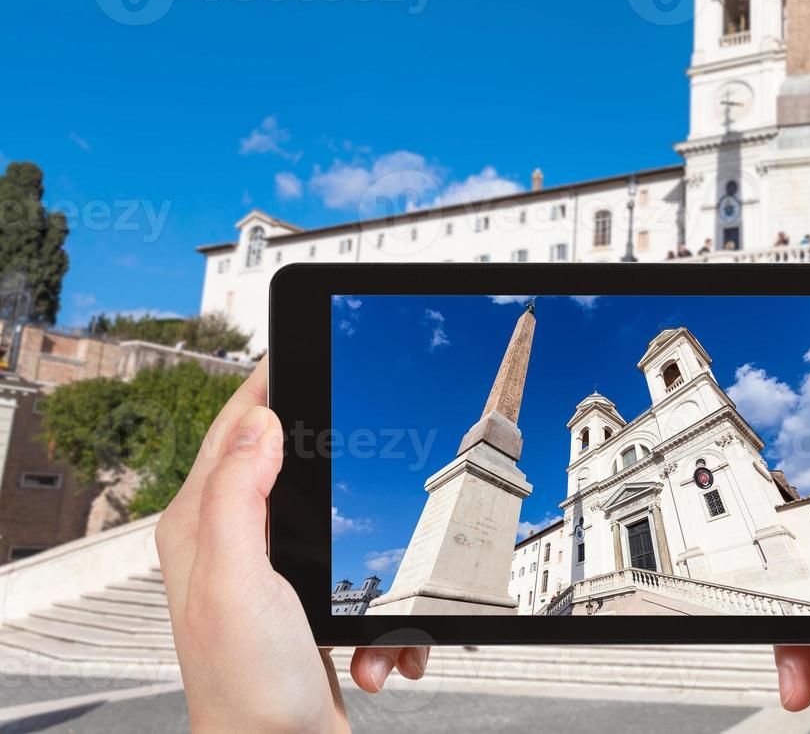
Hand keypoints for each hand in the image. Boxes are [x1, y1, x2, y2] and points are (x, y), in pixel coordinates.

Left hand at [156, 356, 429, 732]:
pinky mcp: (308, 610)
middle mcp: (232, 546)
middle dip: (349, 478)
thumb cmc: (248, 689)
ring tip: (378, 619)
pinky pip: (365, 585)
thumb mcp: (239, 579)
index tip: (304, 343)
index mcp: (202, 527)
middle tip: (382, 460)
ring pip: (345, 527)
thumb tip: (259, 421)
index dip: (269, 381)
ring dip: (378, 570)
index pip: (234, 428)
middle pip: (296, 467)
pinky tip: (383, 651)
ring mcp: (271, 578)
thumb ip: (238, 496)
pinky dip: (386, 620)